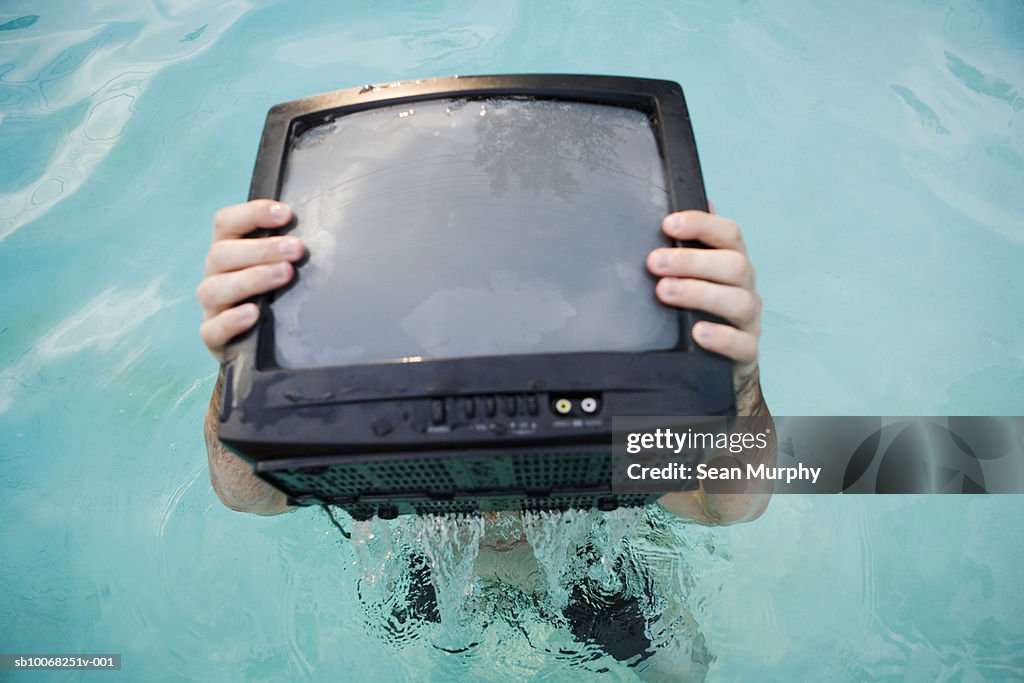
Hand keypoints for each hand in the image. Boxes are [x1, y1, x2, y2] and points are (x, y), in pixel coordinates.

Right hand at [196, 200, 302, 362]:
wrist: (259, 343)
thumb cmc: (272, 294)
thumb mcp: (278, 266)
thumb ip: (287, 249)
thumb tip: (324, 229)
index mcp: (227, 250)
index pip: (227, 222)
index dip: (253, 214)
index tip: (286, 214)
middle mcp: (214, 274)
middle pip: (223, 254)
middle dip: (262, 249)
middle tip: (296, 249)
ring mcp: (211, 306)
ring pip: (217, 288)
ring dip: (252, 278)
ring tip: (284, 274)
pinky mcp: (212, 335)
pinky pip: (213, 329)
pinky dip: (232, 320)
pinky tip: (254, 313)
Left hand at [646, 208, 765, 414]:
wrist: (723, 362)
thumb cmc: (704, 309)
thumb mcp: (695, 276)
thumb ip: (690, 245)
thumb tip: (684, 201)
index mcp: (732, 262)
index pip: (728, 234)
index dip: (701, 225)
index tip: (668, 224)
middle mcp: (746, 287)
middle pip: (733, 265)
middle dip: (692, 261)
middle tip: (655, 263)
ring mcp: (749, 320)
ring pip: (737, 301)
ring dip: (699, 293)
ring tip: (665, 292)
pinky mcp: (747, 351)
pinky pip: (741, 344)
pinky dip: (720, 337)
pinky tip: (697, 333)